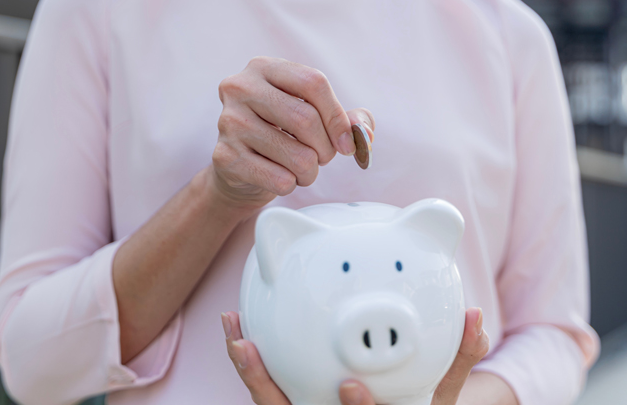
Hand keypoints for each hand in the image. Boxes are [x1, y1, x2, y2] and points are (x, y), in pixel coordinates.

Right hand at [211, 57, 374, 210]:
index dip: (338, 117)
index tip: (346, 142)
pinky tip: (279, 178)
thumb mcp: (314, 117)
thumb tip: (362, 133)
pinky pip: (280, 179)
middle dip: (326, 149)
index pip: (314, 83)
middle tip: (322, 158)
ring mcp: (229, 122)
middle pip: (306, 118)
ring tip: (300, 169)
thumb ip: (347, 119)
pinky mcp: (225, 156)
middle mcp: (240, 88)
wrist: (237, 169)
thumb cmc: (280, 135)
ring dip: (310, 172)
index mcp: (263, 67)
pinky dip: (290, 185)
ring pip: (298, 155)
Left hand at [221, 307, 488, 404]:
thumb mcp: (442, 395)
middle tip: (246, 349)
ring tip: (235, 333)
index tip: (348, 387)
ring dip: (248, 371)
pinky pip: (266, 390)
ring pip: (270, 404)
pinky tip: (240, 327)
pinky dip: (252, 363)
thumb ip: (458, 358)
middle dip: (265, 389)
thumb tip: (474, 314)